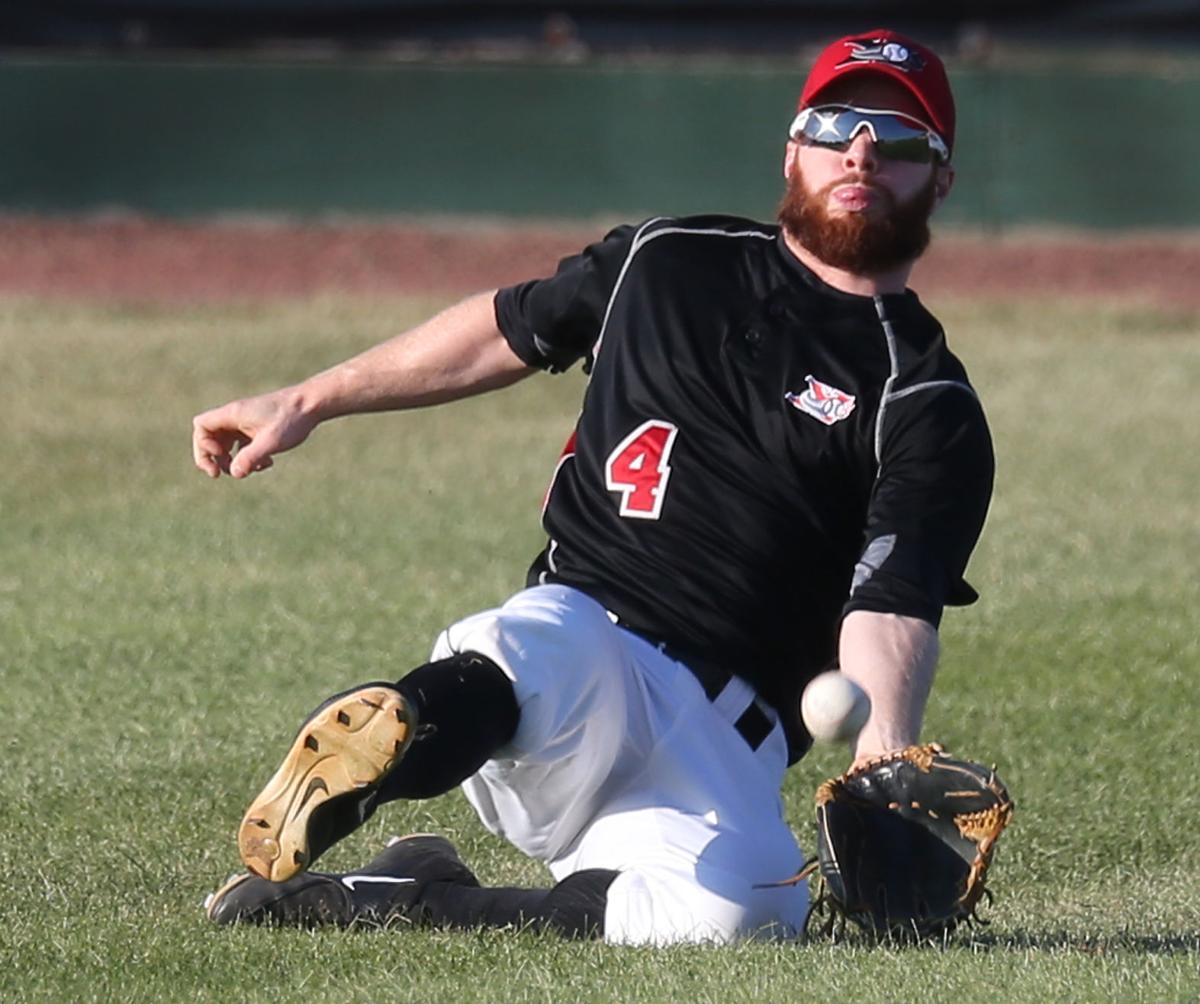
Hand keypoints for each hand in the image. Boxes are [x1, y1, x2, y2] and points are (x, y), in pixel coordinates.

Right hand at [192, 389, 315, 478]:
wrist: (312, 404)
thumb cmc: (291, 419)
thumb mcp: (271, 442)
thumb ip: (250, 458)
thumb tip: (235, 474)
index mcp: (233, 414)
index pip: (201, 426)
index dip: (204, 445)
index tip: (221, 457)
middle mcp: (236, 416)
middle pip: (211, 436)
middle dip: (214, 457)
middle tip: (220, 474)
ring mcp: (247, 421)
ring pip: (227, 442)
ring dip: (233, 460)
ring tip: (248, 471)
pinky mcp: (258, 427)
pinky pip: (243, 444)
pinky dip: (249, 456)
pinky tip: (267, 464)